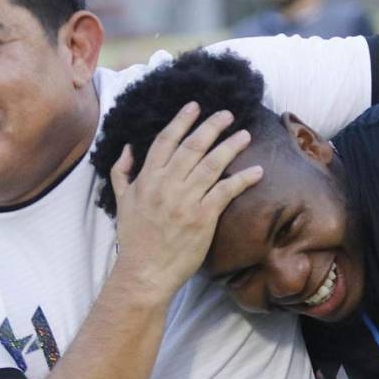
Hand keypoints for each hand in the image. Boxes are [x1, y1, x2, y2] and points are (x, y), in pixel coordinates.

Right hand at [107, 102, 262, 296]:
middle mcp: (166, 185)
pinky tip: (257, 171)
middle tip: (228, 114)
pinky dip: (242, 178)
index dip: (182, 121)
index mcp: (147, 179)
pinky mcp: (203, 217)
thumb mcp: (121, 203)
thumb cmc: (135, 239)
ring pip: (212, 164)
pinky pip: (226, 191)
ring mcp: (186, 200)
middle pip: (193, 147)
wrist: (145, 272)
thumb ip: (123, 173)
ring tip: (245, 135)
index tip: (195, 106)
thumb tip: (128, 149)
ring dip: (231, 146)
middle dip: (212, 126)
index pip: (166, 141)